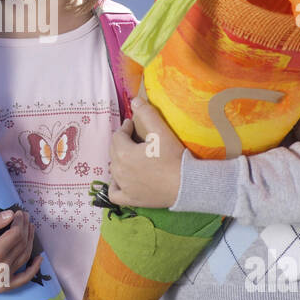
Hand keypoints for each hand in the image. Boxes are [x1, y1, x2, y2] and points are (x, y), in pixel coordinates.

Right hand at [0, 209, 40, 294]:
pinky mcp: (3, 287)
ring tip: (30, 229)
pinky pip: (24, 279)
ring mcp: (4, 279)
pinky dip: (33, 270)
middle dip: (25, 228)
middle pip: (22, 243)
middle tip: (25, 217)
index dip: (20, 221)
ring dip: (30, 241)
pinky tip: (39, 259)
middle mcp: (2, 266)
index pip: (16, 233)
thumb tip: (10, 214)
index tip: (19, 213)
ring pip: (24, 257)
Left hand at [108, 88, 183, 207]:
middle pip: (114, 151)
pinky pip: (114, 193)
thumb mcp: (161, 132)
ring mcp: (124, 186)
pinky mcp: (131, 199)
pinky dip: (115, 186)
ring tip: (131, 156)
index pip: (118, 135)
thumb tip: (134, 101)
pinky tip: (122, 181)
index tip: (132, 125)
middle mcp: (119, 171)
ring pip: (114, 170)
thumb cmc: (173, 158)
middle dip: (121, 142)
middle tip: (133, 138)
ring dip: (119, 160)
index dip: (125, 128)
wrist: (186, 185)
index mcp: (123, 153)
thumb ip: (147, 113)